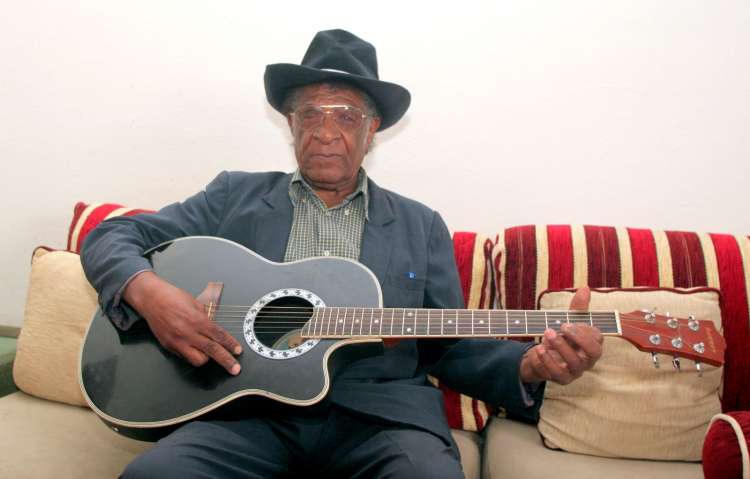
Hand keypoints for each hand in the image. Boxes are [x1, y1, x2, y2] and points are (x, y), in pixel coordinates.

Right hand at [124, 272, 242, 374]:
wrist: (151, 299)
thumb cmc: (173, 297)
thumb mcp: (195, 303)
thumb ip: (206, 318)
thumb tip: (215, 329)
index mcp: (196, 320)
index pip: (218, 335)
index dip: (230, 344)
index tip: (238, 351)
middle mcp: (187, 333)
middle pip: (212, 351)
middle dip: (226, 361)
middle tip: (235, 369)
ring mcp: (177, 341)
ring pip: (198, 359)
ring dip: (207, 358)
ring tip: (210, 354)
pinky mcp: (169, 346)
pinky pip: (185, 357)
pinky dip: (192, 355)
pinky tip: (195, 350)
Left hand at [519, 286, 603, 384]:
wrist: (543, 354)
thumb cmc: (562, 337)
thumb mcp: (568, 320)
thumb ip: (578, 307)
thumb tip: (585, 288)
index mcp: (592, 345)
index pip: (598, 340)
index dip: (584, 332)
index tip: (567, 322)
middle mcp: (588, 360)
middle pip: (593, 354)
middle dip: (577, 339)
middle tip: (559, 327)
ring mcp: (576, 371)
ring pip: (574, 364)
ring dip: (559, 348)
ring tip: (546, 334)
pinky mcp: (562, 379)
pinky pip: (557, 374)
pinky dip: (547, 361)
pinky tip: (538, 349)